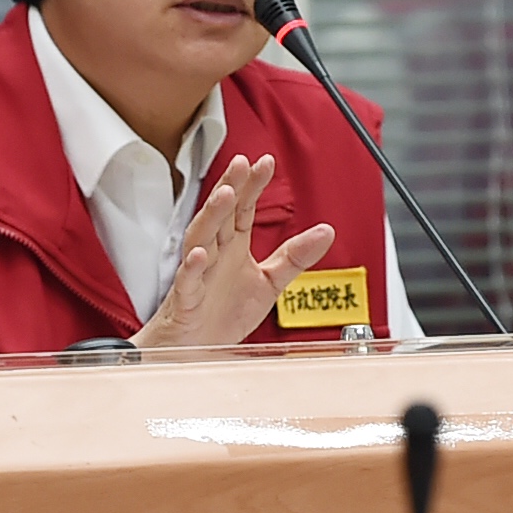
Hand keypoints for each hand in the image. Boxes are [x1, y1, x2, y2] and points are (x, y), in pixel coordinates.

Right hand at [131, 155, 336, 349]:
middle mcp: (214, 255)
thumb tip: (327, 231)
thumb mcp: (269, 282)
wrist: (197, 350)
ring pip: (200, 239)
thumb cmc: (224, 314)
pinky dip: (192, 268)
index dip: (253, 186)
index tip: (265, 161)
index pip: (242, 209)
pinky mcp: (186, 300)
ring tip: (225, 195)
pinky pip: (187, 281)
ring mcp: (198, 275)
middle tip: (242, 163)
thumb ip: (295, 256)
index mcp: (233, 247)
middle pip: (220, 215)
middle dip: (231, 188)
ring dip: (211, 216)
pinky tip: (199, 255)